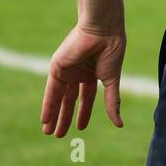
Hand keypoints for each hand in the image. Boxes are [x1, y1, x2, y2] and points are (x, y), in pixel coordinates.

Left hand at [41, 0, 126, 135]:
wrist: (103, 30)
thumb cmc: (112, 50)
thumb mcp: (112, 79)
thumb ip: (113, 101)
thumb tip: (119, 124)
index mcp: (92, 73)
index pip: (86, 97)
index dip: (83, 113)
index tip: (81, 127)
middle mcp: (77, 72)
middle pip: (69, 100)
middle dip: (64, 117)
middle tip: (58, 135)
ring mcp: (66, 70)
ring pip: (59, 98)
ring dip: (54, 115)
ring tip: (48, 132)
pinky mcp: (57, 67)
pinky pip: (51, 91)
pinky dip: (48, 106)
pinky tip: (45, 119)